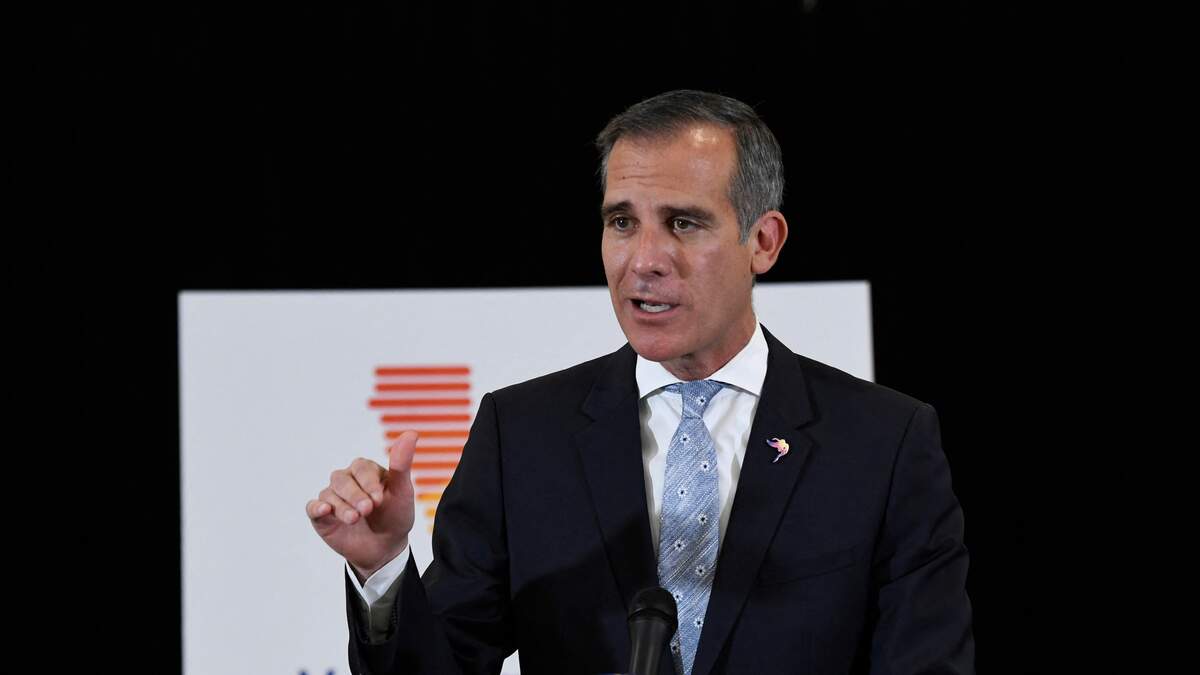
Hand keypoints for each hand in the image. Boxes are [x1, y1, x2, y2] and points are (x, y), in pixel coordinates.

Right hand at [307, 430, 417, 579]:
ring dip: (342, 506)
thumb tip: (411, 433)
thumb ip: (402, 464)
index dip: (368, 482)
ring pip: (329, 494)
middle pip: (342, 480)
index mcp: (365, 471)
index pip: (360, 468)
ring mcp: (333, 497)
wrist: (386, 547)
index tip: (379, 499)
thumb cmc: (395, 516)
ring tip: (354, 519)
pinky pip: (312, 507)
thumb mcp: (402, 492)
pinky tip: (325, 510)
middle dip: (355, 495)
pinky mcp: (321, 516)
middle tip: (367, 510)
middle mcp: (346, 481)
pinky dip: (316, 508)